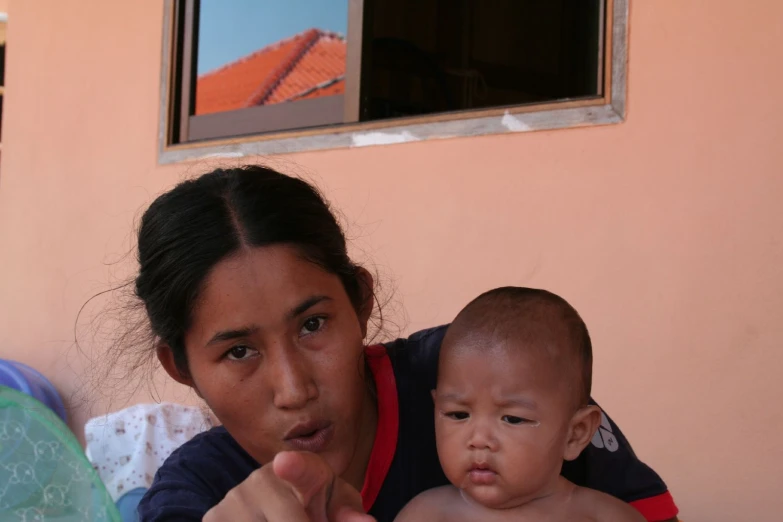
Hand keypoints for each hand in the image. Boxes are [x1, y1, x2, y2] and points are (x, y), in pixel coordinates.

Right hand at [203, 451, 374, 521]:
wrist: (274, 506)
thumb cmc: (317, 504)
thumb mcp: (337, 505)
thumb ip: (349, 513)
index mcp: (300, 470)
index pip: (299, 468)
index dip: (294, 467)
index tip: (285, 463)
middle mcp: (260, 481)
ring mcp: (231, 502)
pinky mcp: (211, 519)